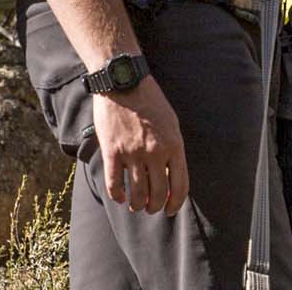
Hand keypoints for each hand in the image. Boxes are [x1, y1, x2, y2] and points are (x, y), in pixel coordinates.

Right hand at [92, 75, 189, 216]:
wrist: (124, 83)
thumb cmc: (150, 102)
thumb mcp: (171, 123)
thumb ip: (172, 149)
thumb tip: (171, 176)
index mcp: (174, 145)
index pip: (180, 186)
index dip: (175, 204)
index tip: (170, 209)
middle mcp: (155, 152)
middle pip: (157, 194)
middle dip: (154, 207)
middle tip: (151, 208)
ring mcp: (133, 154)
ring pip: (137, 194)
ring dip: (137, 205)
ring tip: (136, 206)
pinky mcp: (112, 152)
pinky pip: (114, 184)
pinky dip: (117, 196)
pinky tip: (120, 198)